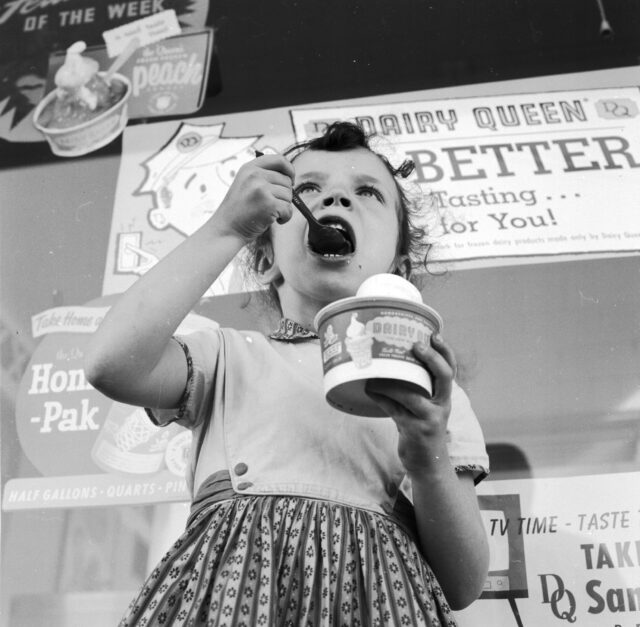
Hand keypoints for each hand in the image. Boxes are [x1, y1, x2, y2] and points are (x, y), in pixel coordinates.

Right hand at [215, 153, 294, 241]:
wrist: (227, 229)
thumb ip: (263, 176)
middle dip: (284, 195)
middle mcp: (255, 175)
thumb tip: (289, 176)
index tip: (291, 179)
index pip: (279, 160)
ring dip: (284, 207)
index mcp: (249, 168)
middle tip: (272, 205)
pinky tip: (274, 220)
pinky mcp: (268, 204)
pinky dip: (285, 218)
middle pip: (287, 181)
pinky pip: (288, 209)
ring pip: (289, 196)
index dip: (290, 169)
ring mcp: (261, 189)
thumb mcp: (245, 184)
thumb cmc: (239, 210)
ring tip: (269, 213)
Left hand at [365, 334, 455, 473]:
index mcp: (444, 396)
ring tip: (374, 374)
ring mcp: (430, 419)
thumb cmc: (421, 428)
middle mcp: (442, 405)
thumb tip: (390, 361)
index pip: (451, 369)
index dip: (445, 351)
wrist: (428, 464)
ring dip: (390, 383)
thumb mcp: (424, 407)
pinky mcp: (415, 430)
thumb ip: (415, 388)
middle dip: (431, 359)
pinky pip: (394, 410)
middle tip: (415, 345)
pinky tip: (369, 390)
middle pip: (444, 377)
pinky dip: (380, 398)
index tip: (434, 334)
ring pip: (412, 394)